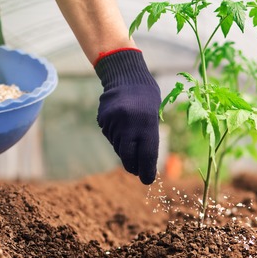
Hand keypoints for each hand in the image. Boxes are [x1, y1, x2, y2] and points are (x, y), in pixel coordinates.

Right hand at [94, 49, 160, 184]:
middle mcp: (130, 124)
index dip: (147, 171)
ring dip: (124, 147)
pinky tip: (120, 123)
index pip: (147, 155)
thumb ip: (148, 139)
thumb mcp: (153, 118)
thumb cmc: (147, 99)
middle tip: (136, 170)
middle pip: (128, 156)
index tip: (147, 181)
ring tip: (129, 131)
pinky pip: (109, 136)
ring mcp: (114, 122)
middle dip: (132, 166)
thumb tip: (143, 164)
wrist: (126, 76)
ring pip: (118, 147)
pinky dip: (115, 135)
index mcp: (147, 124)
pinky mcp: (103, 119)